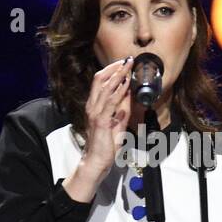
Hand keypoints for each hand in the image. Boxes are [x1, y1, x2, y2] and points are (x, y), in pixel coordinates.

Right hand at [80, 55, 134, 176]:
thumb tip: (128, 95)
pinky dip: (119, 91)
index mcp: (94, 106)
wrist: (96, 161)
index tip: (123, 63)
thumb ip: (121, 110)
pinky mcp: (101, 120)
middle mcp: (92, 106)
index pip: (100, 81)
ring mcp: (95, 112)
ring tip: (128, 66)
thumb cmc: (105, 145)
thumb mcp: (117, 124)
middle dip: (114, 67)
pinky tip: (126, 84)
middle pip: (99, 79)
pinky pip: (111, 102)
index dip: (111, 70)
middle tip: (127, 60)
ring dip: (118, 75)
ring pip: (105, 87)